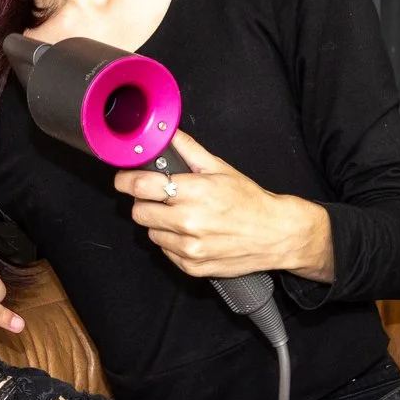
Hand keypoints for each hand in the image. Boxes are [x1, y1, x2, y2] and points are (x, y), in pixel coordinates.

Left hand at [111, 130, 326, 279]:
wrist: (275, 235)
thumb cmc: (250, 202)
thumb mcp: (220, 168)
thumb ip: (188, 150)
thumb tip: (167, 133)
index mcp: (193, 192)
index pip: (140, 186)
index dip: (126, 180)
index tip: (124, 178)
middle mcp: (188, 222)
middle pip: (139, 212)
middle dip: (145, 202)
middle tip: (160, 198)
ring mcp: (189, 247)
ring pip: (151, 233)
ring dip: (160, 224)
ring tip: (182, 217)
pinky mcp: (191, 266)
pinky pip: (165, 252)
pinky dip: (172, 243)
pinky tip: (191, 234)